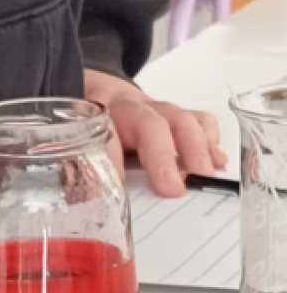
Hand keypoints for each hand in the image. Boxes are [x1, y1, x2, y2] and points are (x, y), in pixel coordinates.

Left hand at [84, 68, 226, 197]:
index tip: (119, 192)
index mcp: (98, 118)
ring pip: (180, 119)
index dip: (113, 162)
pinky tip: (216, 162)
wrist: (102, 95)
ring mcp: (158, 109)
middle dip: (163, 156)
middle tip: (174, 190)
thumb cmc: (91, 130)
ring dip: (196, 149)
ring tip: (206, 177)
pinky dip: (210, 140)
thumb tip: (86, 197)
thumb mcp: (77, 145)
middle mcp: (130, 108)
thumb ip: (78, 169)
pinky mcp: (179, 115)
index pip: (106, 136)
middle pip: (150, 123)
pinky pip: (200, 119)